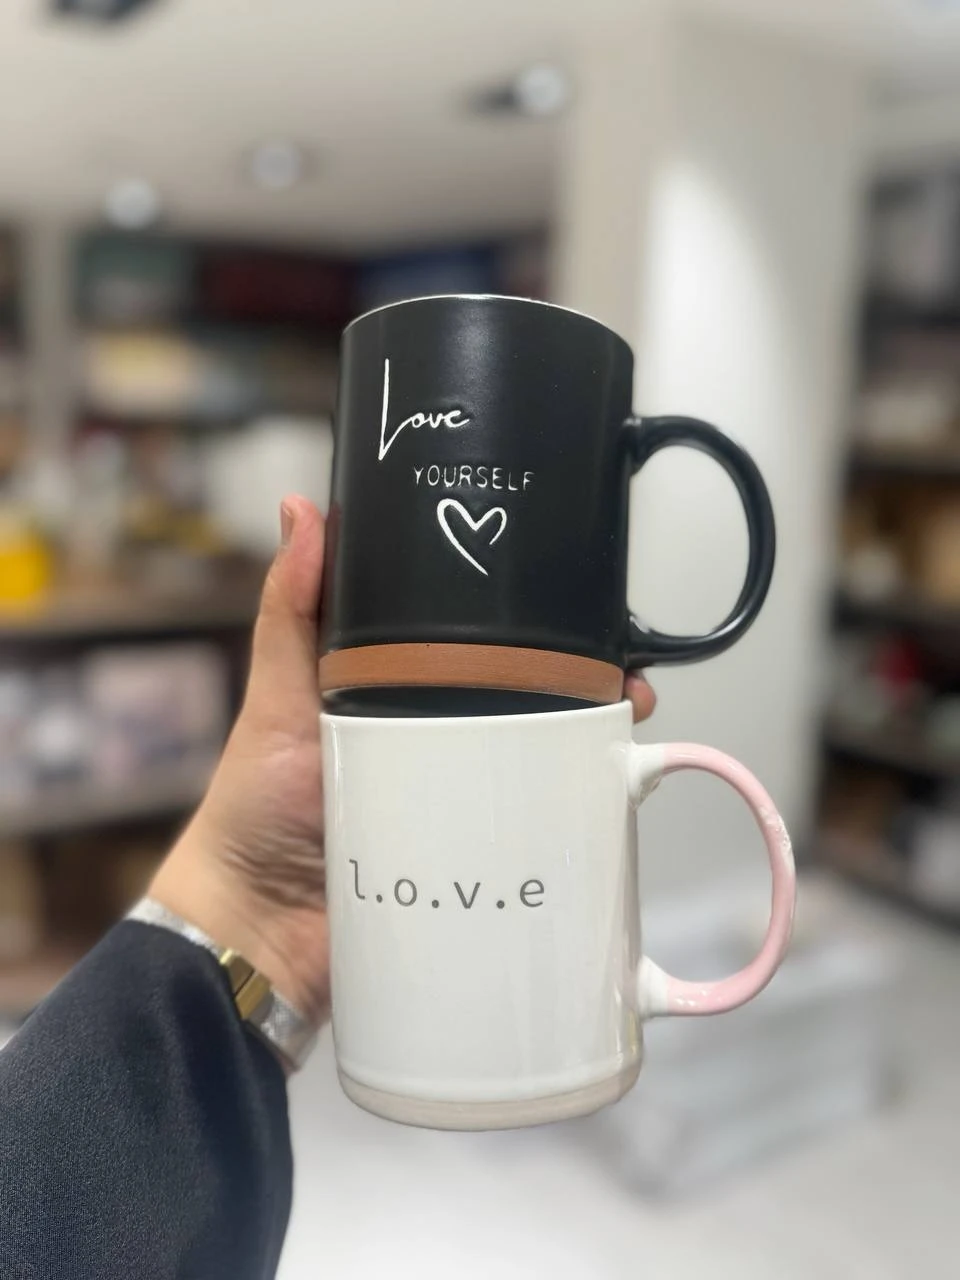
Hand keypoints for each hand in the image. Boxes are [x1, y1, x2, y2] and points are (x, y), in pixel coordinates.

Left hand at [150, 495, 657, 1025]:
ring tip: (628, 721)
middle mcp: (443, 741)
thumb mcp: (279, 698)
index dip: (525, 620)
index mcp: (403, 693)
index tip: (569, 591)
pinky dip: (578, 811)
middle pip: (529, 700)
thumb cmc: (259, 807)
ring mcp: (466, 801)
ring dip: (591, 741)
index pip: (477, 645)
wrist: (261, 930)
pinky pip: (539, 831)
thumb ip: (291, 611)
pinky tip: (612, 793)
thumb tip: (301, 508)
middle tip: (621, 671)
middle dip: (581, 681)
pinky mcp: (478, 857)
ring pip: (545, 761)